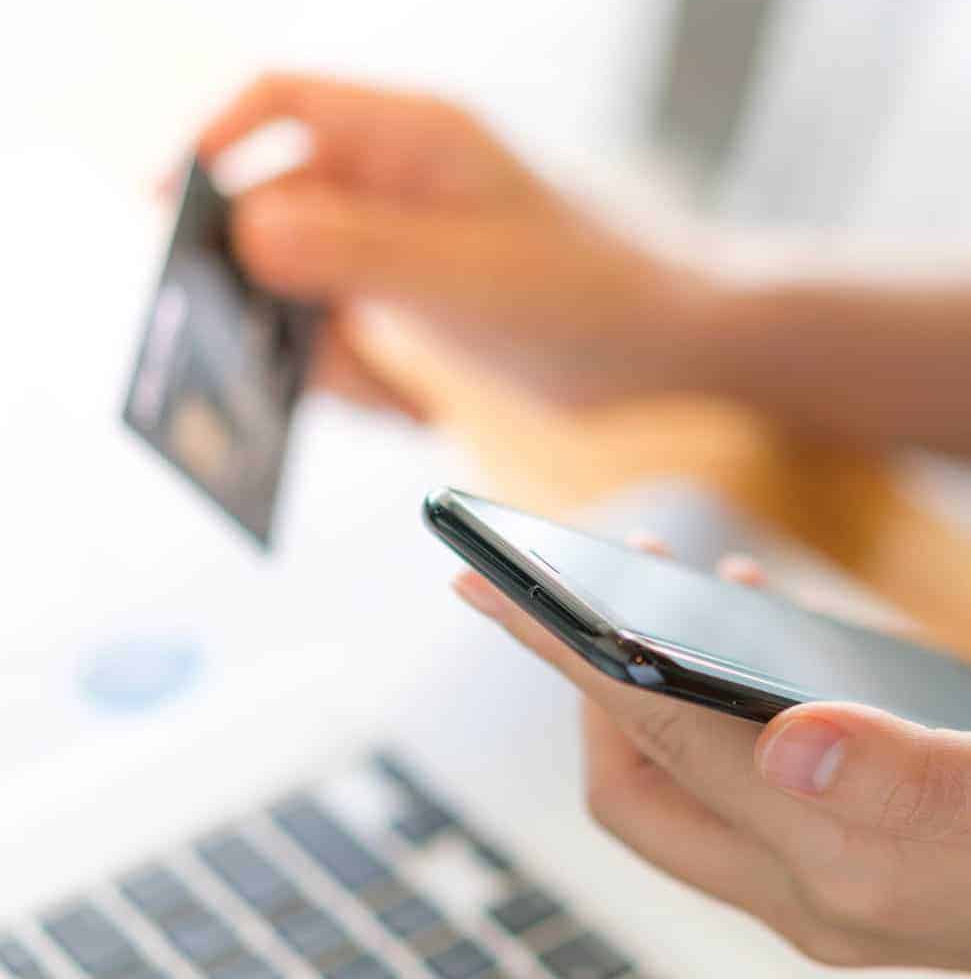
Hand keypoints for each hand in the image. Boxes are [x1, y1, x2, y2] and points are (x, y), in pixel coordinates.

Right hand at [198, 74, 720, 418]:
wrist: (656, 349)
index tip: (164, 204)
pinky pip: (338, 328)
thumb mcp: (469, 275)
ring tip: (371, 390)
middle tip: (240, 340)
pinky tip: (396, 402)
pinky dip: (345, 369)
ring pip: (300, 281)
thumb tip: (246, 232)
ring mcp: (396, 244)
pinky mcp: (407, 301)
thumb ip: (361, 252)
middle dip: (256, 277)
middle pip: (275, 203)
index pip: (281, 103)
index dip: (211, 139)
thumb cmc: (587, 292)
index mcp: (412, 137)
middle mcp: (393, 182)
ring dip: (306, 339)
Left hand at [453, 539, 970, 970]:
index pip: (646, 734)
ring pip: (688, 770)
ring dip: (658, 674)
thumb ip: (903, 777)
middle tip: (595, 577)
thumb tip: (789, 741)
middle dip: (593, 672)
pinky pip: (747, 769)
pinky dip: (727, 690)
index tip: (486, 585)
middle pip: (636, 775)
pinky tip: (762, 622)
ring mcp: (822, 872)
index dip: (558, 652)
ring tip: (669, 579)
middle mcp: (802, 884)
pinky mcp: (852, 848)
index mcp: (825, 868)